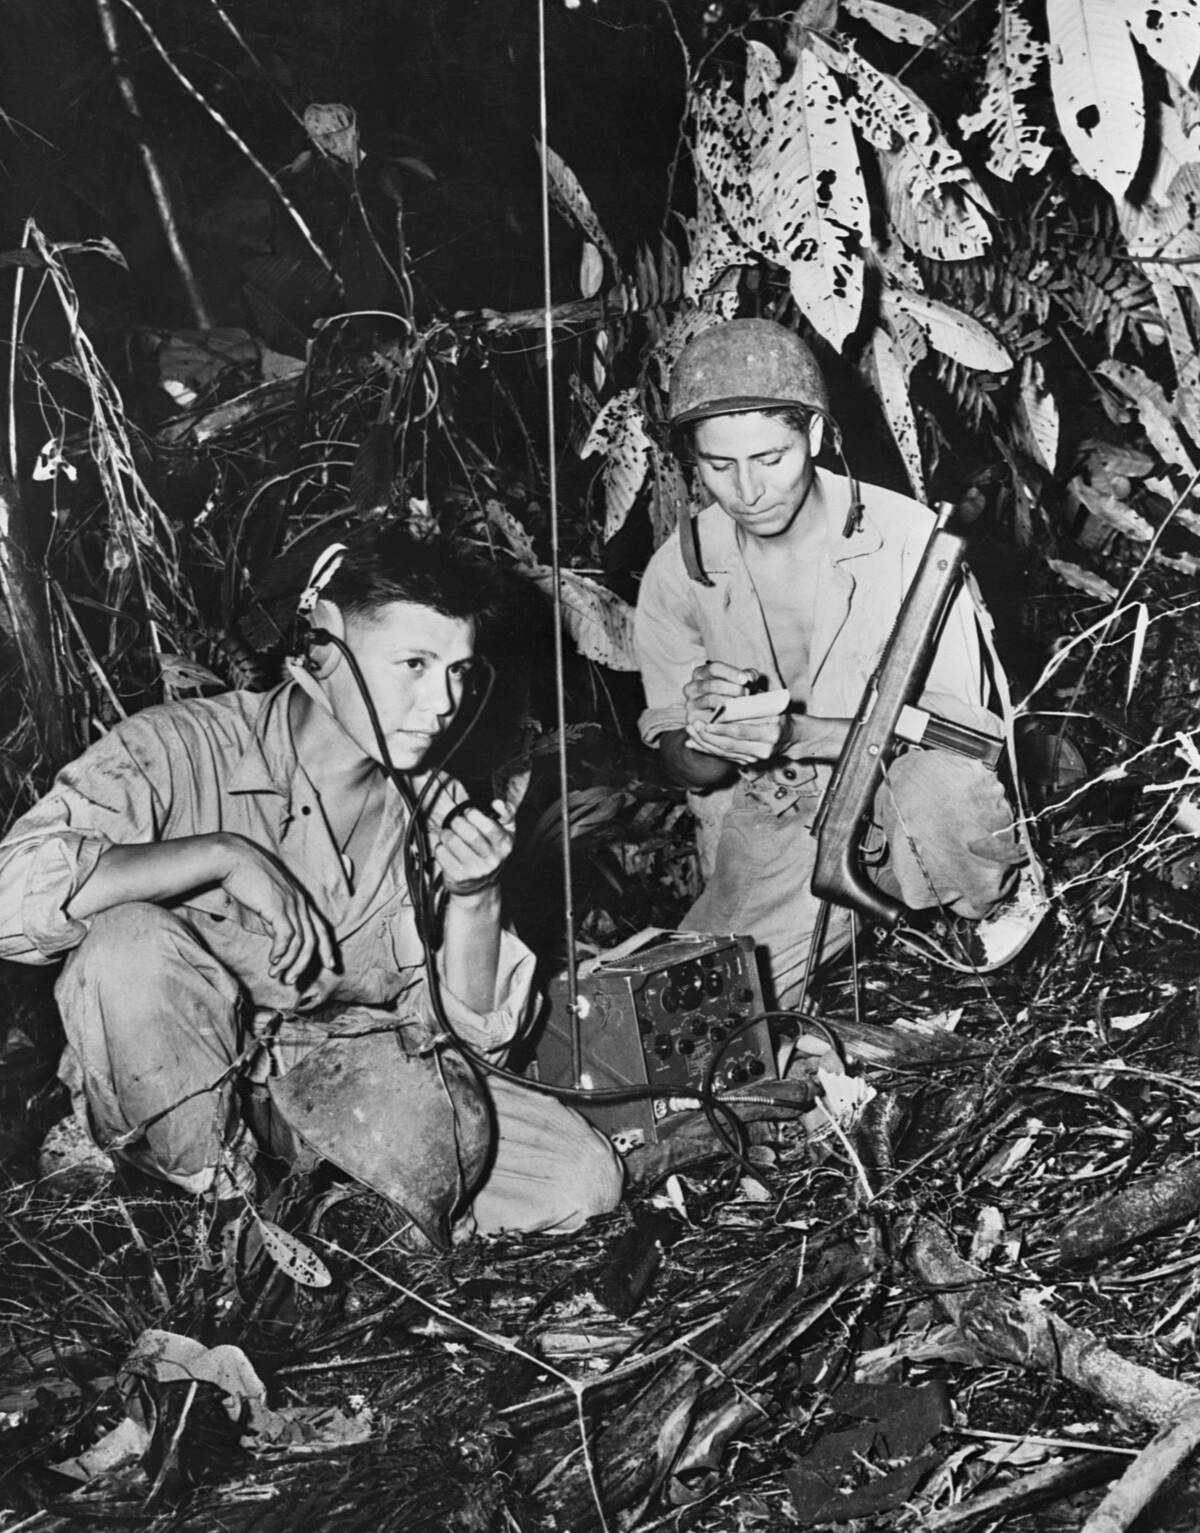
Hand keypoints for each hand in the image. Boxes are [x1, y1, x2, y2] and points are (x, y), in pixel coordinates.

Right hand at [217, 835, 336, 984]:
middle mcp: (300, 902)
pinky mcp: (278, 906)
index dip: (327, 947)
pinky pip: (286, 936)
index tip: (330, 965)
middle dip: (304, 964)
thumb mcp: (265, 902)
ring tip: (276, 975)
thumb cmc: (246, 879)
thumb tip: (277, 938)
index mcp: (300, 899)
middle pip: (312, 939)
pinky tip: (273, 961)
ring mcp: (291, 903)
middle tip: (292, 981)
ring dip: (289, 963)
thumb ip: (274, 919)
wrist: (233, 859)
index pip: (321, 927)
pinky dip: (281, 952)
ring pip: (300, 941)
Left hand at [434, 799, 515, 899]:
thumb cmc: (490, 852)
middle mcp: (492, 860)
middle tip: (456, 822)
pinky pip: (441, 853)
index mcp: (504, 845)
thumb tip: (498, 802)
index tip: (469, 812)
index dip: (475, 815)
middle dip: (458, 822)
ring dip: (446, 833)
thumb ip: (506, 813)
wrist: (480, 886)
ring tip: (449, 834)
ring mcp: (475, 870)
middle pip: (469, 834)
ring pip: (452, 841)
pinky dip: (440, 847)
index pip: (490, 827)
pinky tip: (447, 849)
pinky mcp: (458, 877)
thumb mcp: (505, 832)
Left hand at [681, 661, 786, 764]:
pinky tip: (693, 742)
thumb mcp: (769, 704)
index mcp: (771, 731)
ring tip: (691, 731)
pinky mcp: (748, 762)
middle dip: (709, 735)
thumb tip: (727, 698)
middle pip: (730, 743)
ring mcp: (756, 758)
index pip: (741, 729)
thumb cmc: (778, 714)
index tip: (707, 718)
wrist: (791, 737)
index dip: (722, 725)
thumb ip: (751, 700)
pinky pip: (724, 757)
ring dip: (705, 742)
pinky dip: (707, 750)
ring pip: (725, 752)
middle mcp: (764, 748)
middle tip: (695, 724)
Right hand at [682, 660, 761, 723]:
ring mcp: (690, 703)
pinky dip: (724, 716)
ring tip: (743, 704)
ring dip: (730, 702)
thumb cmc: (732, 694)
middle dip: (734, 689)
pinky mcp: (693, 719)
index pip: (714, 668)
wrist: (721, 717)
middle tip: (747, 694)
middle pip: (714, 684)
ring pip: (711, 700)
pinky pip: (709, 716)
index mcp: (700, 673)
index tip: (745, 680)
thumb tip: (749, 677)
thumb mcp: (740, 681)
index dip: (731, 673)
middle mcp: (691, 687)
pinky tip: (734, 716)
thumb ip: (747, 675)